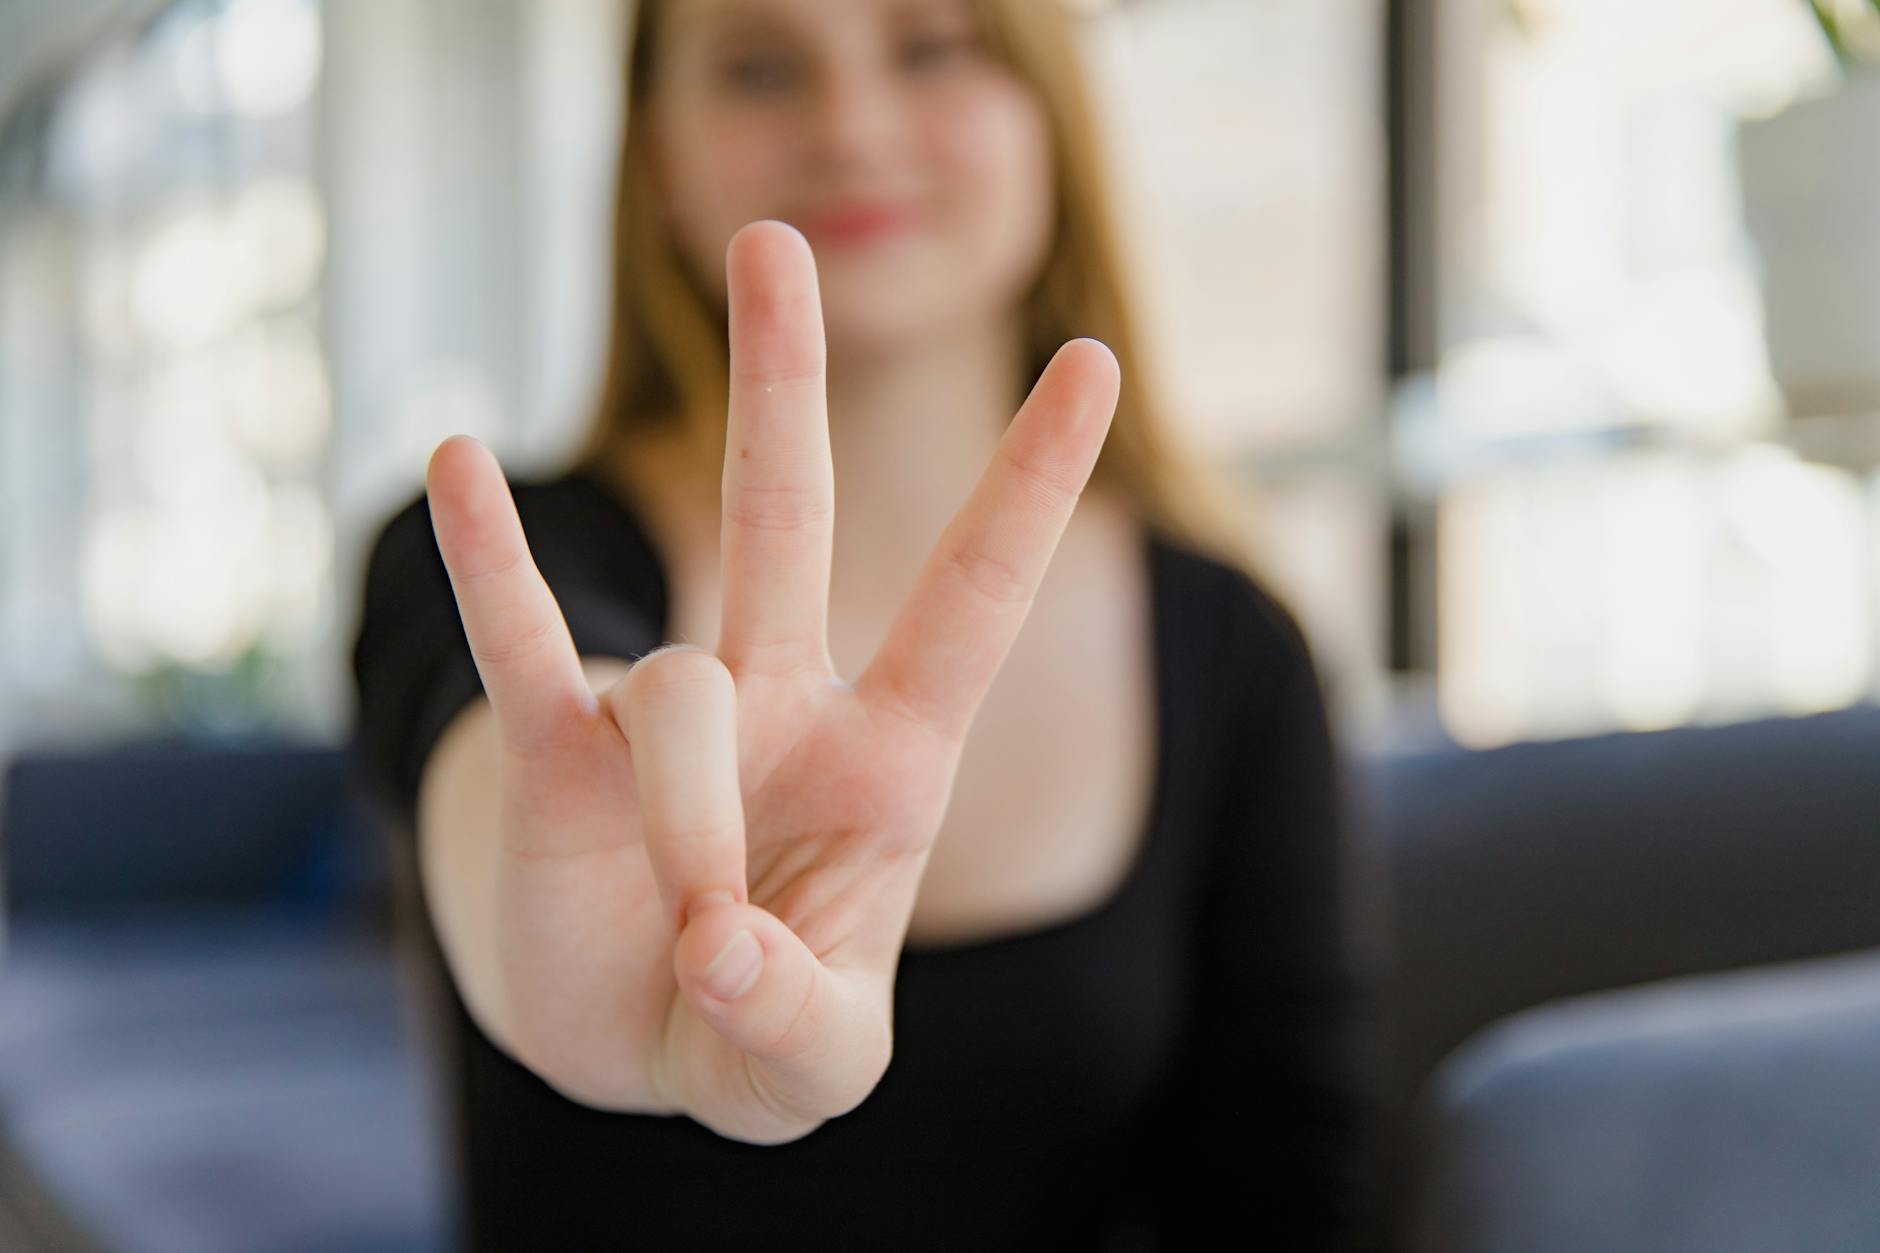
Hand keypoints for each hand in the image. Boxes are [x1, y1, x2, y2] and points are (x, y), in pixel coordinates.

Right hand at [424, 219, 1119, 1144]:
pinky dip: (493, 571)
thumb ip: (797, 1022)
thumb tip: (713, 945)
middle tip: (775, 237)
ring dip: (686, 840)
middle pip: (785, 511)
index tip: (1094, 360)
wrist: (630, 1043)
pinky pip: (525, 653)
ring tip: (683, 948)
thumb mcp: (814, 1067)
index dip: (1030, 483)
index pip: (971, 597)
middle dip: (780, 382)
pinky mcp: (555, 752)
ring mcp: (662, 714)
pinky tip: (454, 460)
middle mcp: (776, 702)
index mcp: (885, 758)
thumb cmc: (756, 1029)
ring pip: (677, 702)